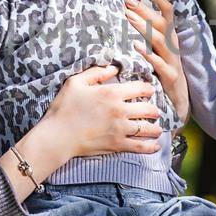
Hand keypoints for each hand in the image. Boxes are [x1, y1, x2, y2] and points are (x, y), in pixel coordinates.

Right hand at [45, 64, 162, 157]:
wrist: (58, 136)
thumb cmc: (64, 108)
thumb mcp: (75, 83)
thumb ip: (96, 73)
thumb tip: (113, 68)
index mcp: (111, 93)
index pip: (140, 88)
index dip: (148, 89)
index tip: (149, 91)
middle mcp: (120, 110)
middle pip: (148, 109)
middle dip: (154, 110)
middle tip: (155, 111)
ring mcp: (120, 129)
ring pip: (147, 128)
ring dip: (155, 128)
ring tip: (157, 129)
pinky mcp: (117, 145)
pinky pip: (140, 146)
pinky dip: (150, 147)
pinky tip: (155, 146)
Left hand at [124, 0, 189, 124]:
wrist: (179, 104)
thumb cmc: (164, 75)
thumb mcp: (158, 51)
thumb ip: (149, 34)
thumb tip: (130, 13)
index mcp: (170, 38)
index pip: (166, 11)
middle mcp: (173, 47)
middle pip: (161, 23)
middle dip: (145, 10)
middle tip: (127, 0)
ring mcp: (173, 61)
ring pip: (160, 40)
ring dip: (144, 28)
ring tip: (128, 18)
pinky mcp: (171, 77)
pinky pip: (160, 64)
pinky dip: (148, 55)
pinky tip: (135, 48)